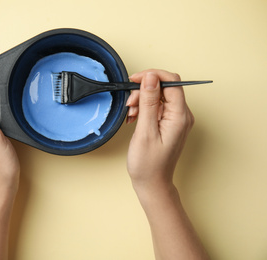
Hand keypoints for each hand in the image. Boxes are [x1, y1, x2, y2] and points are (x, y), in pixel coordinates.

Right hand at [126, 69, 193, 191]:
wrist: (152, 184)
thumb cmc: (148, 164)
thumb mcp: (145, 131)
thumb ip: (149, 102)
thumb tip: (150, 77)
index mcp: (180, 116)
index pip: (172, 82)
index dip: (152, 75)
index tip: (135, 79)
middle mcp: (182, 116)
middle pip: (164, 87)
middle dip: (144, 90)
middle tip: (130, 103)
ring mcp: (176, 120)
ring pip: (159, 96)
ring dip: (142, 100)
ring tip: (131, 114)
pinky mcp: (169, 123)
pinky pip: (157, 107)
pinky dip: (144, 108)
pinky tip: (134, 118)